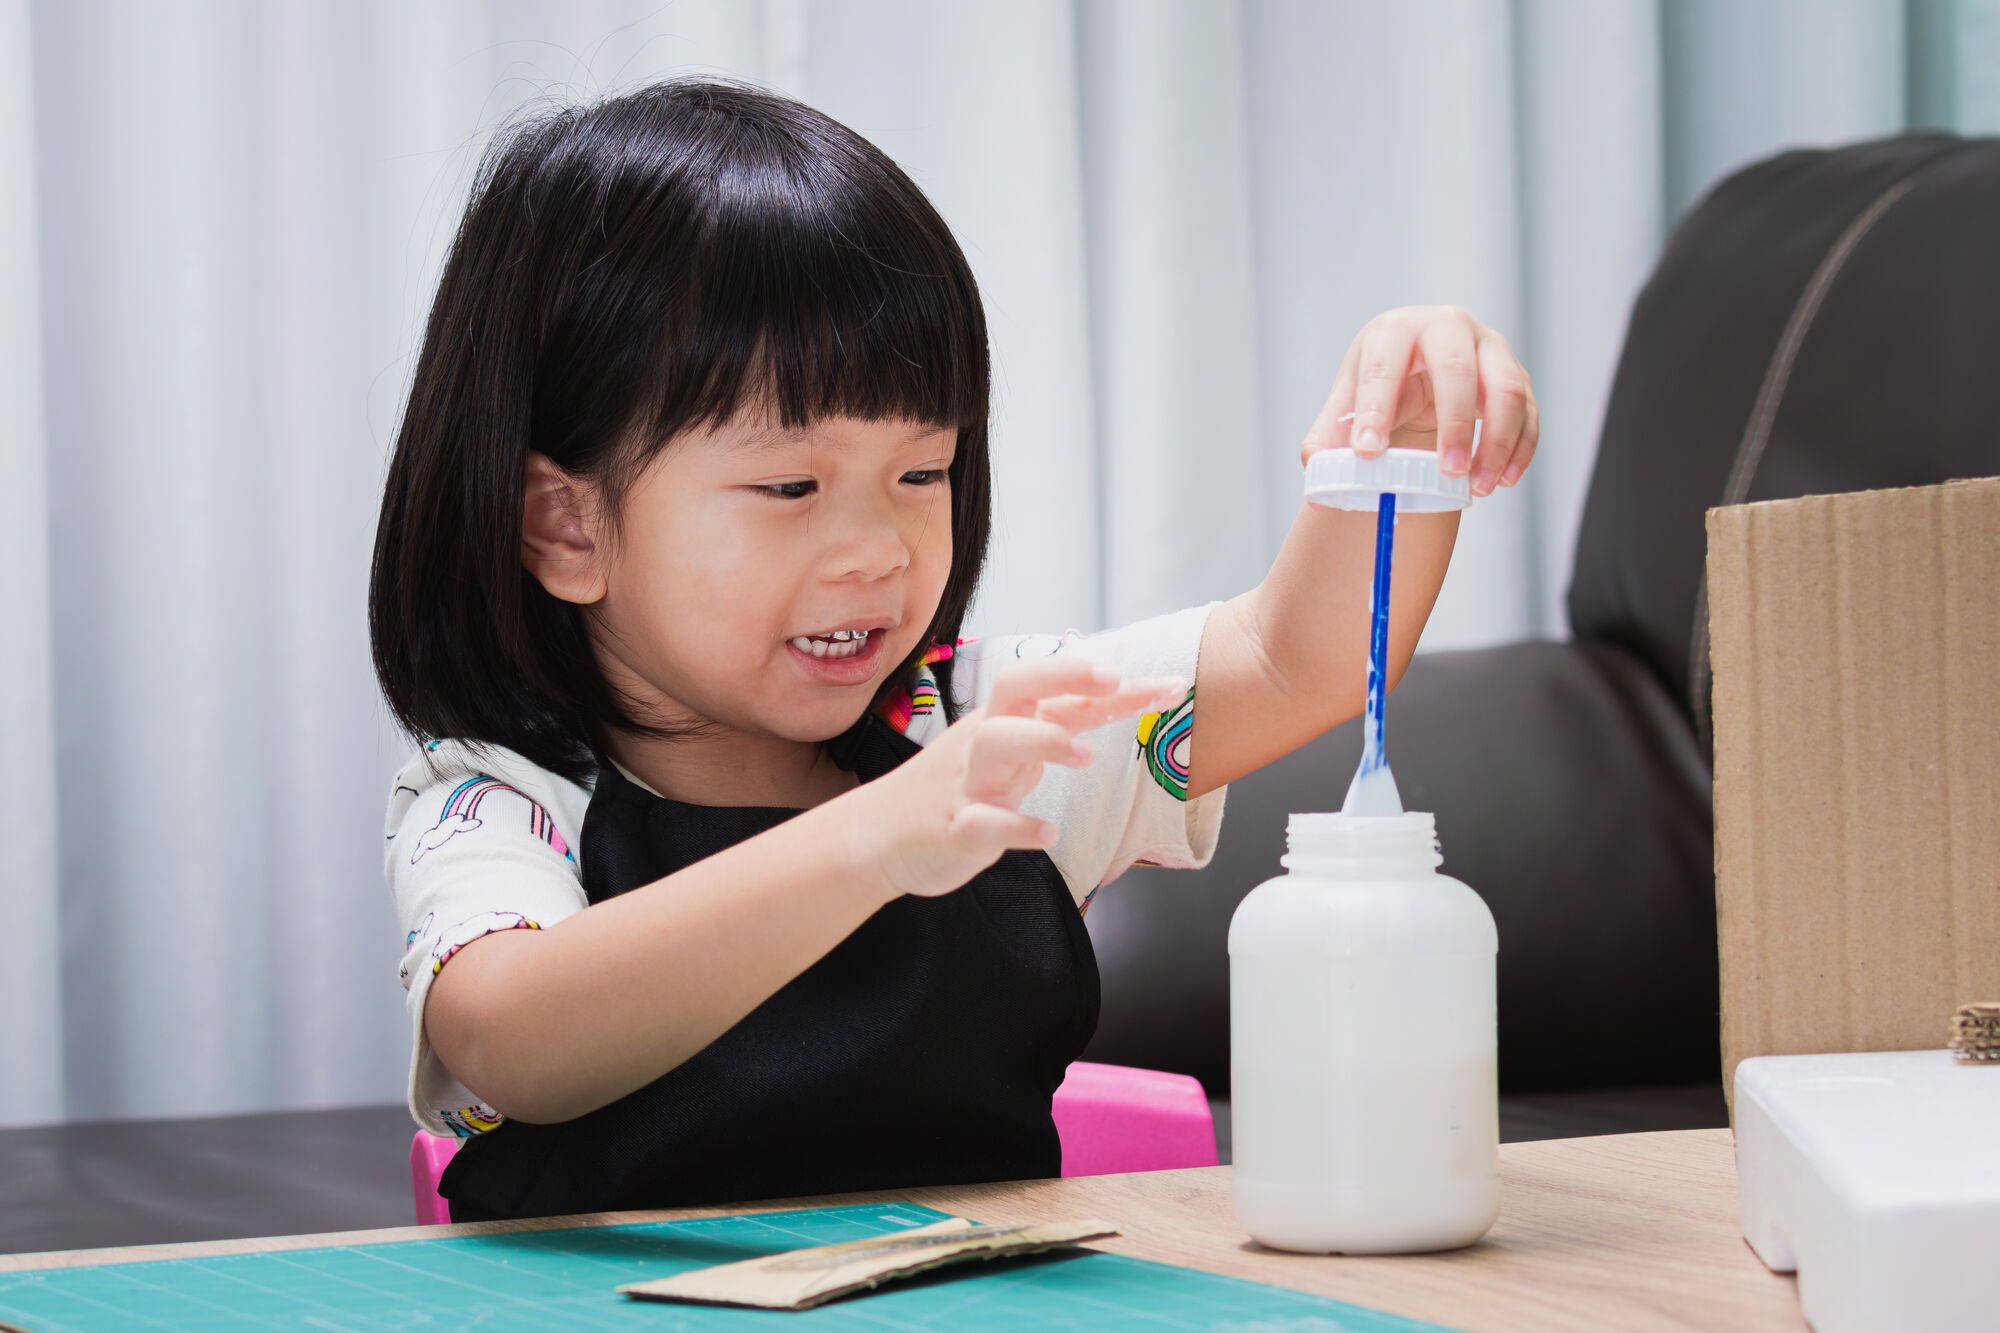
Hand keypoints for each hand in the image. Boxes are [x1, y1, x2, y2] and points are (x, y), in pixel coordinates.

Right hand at [863, 656, 1186, 899]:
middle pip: (1017, 686)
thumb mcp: (1009, 751)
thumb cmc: (959, 787)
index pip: (1060, 687)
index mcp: (1005, 720)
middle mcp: (985, 740)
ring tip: (1086, 757)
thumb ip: (1056, 724)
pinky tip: (1047, 832)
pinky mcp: (953, 827)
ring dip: (1042, 743)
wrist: (880, 835)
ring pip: (996, 744)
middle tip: (1112, 680)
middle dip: (1064, 677)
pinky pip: (982, 822)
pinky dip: (1015, 826)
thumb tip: (1112, 694)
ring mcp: (967, 782)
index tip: (1172, 685)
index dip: (1115, 684)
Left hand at [1301, 305, 1538, 497]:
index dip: (1376, 408)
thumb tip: (1316, 470)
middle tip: (1448, 473)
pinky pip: (1529, 410)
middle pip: (1458, 369)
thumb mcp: (1347, 405)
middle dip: (1454, 425)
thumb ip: (1327, 437)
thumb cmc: (1379, 388)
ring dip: (1497, 443)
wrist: (1419, 374)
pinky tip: (1505, 480)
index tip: (1368, 453)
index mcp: (1394, 331)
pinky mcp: (1516, 373)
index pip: (1384, 365)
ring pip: (1506, 389)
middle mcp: (1446, 327)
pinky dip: (1521, 448)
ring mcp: (1488, 347)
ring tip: (1479, 487)